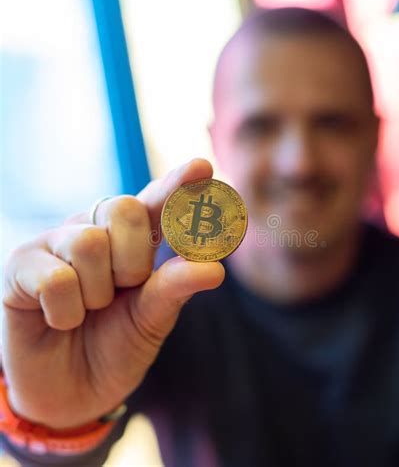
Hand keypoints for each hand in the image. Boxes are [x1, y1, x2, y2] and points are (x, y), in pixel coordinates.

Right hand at [1, 159, 224, 428]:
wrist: (72, 392)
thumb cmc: (117, 346)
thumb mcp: (153, 318)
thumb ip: (176, 288)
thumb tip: (216, 269)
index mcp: (134, 241)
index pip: (158, 202)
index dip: (179, 184)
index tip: (203, 167)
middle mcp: (96, 232)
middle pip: (124, 208)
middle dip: (132, 260)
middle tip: (122, 290)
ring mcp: (56, 245)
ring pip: (89, 243)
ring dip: (97, 293)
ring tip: (89, 310)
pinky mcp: (21, 266)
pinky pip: (56, 279)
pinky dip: (66, 313)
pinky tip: (59, 321)